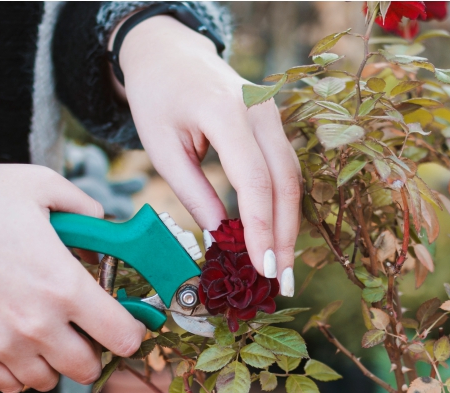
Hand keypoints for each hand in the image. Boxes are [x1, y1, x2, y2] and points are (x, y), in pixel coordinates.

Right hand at [0, 156, 145, 392]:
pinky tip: (17, 344)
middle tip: (87, 329)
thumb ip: (85, 208)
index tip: (128, 323)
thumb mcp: (42, 186)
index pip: (122, 335)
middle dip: (96, 350)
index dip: (132, 331)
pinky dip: (19, 372)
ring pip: (49, 380)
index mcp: (63, 285)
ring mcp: (1, 344)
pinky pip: (8, 386)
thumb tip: (105, 226)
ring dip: (57, 362)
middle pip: (88, 368)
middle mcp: (37, 324)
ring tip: (49, 333)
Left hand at [112, 15, 301, 295]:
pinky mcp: (274, 122)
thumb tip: (222, 237)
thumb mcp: (162, 147)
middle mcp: (260, 109)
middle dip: (284, 236)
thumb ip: (193, 193)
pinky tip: (277, 234)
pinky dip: (283, 204)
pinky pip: (285, 167)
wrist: (169, 53)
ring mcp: (272, 112)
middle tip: (282, 283)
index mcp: (225, 111)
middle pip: (285, 182)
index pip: (254, 180)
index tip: (262, 269)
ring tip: (281, 268)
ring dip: (288, 225)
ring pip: (292, 177)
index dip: (261, 229)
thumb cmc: (157, 97)